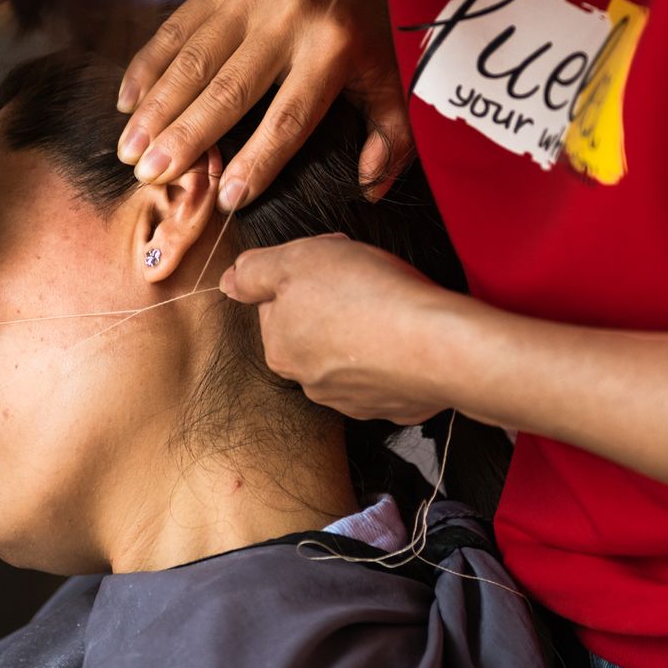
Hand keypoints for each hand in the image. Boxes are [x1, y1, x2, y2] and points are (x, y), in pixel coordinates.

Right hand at [116, 0, 409, 210]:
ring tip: (129, 150)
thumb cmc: (368, 28)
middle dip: (186, 138)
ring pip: (193, 61)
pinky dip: (148, 67)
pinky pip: (176, 28)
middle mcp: (289, 17)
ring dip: (156, 109)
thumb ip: (391, 139)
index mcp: (334, 47)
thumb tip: (370, 189)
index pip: (288, 118)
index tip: (228, 200)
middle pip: (228, 91)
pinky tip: (128, 104)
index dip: (257, 162)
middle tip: (151, 177)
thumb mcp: (392, 80)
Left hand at [219, 234, 448, 424]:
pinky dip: (393, 354)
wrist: (438, 345)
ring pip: (349, 353)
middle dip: (333, 304)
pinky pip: (386, 373)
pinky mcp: (392, 406)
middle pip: (314, 329)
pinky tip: (408, 335)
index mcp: (281, 349)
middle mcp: (310, 382)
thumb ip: (254, 271)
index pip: (279, 304)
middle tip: (365, 279)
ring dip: (363, 330)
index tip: (333, 264)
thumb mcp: (297, 260)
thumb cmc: (369, 296)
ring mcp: (353, 399)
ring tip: (391, 306)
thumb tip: (229, 282)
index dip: (306, 274)